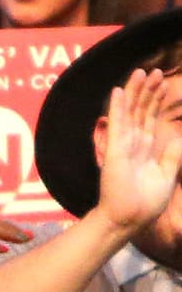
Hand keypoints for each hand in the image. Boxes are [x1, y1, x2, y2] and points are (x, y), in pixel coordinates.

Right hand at [97, 68, 181, 234]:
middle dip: (149, 91)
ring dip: (135, 92)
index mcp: (146, 150)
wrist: (129, 220)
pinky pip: (117, 125)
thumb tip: (178, 137)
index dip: (157, 101)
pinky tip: (118, 91)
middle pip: (141, 111)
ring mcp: (123, 146)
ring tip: (141, 72)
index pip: (151, 119)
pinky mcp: (115, 151)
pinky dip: (117, 108)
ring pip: (130, 113)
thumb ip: (171, 156)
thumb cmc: (146, 204)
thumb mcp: (167, 176)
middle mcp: (134, 144)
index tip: (165, 85)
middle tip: (156, 71)